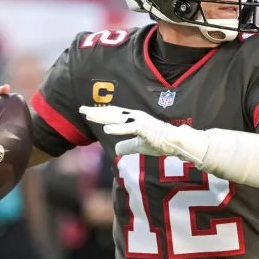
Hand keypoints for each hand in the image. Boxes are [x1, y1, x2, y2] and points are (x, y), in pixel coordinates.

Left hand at [79, 105, 207, 160]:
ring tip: (88, 115)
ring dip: (102, 116)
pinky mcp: (145, 128)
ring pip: (117, 118)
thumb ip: (127, 146)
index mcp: (134, 119)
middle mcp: (135, 117)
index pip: (113, 115)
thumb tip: (116, 150)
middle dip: (96, 111)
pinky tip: (106, 129)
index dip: (100, 113)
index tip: (87, 112)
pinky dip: (117, 128)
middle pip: (112, 113)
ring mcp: (140, 121)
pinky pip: (128, 128)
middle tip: (81, 109)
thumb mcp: (140, 146)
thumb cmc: (160, 143)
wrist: (177, 142)